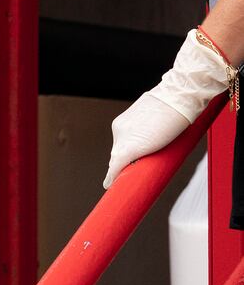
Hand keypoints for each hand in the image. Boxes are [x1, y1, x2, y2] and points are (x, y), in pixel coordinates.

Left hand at [103, 28, 232, 187]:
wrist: (176, 100)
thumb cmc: (172, 110)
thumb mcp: (155, 122)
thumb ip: (150, 133)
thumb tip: (157, 141)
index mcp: (123, 123)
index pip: (120, 146)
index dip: (124, 159)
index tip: (126, 169)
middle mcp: (118, 130)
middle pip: (118, 154)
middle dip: (121, 168)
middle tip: (123, 181)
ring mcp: (121, 138)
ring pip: (118, 160)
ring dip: (120, 172)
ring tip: (121, 184)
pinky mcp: (128, 148)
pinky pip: (116, 165)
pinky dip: (112, 176)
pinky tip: (109, 184)